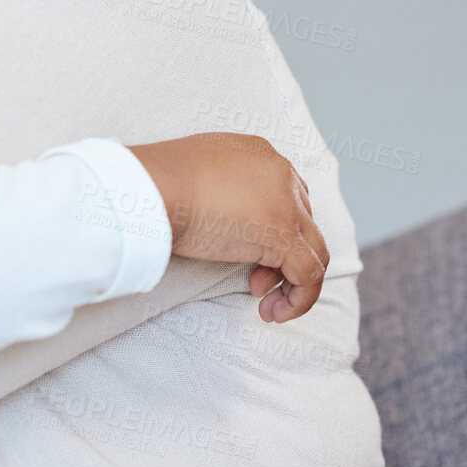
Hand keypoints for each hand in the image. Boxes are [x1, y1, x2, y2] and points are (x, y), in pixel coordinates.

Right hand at [128, 133, 327, 322]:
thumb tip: (219, 217)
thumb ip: (220, 188)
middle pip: (303, 224)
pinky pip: (309, 275)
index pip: (287, 197)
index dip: (273, 230)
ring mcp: (286, 205)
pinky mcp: (282, 236)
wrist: (152, 188)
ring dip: (293, 282)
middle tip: (254, 280)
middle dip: (281, 258)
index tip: (249, 254)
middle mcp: (281, 174)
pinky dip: (298, 300)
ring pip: (314, 251)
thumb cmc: (158, 182)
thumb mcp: (197, 173)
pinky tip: (273, 313)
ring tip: (265, 302)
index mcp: (260, 153)